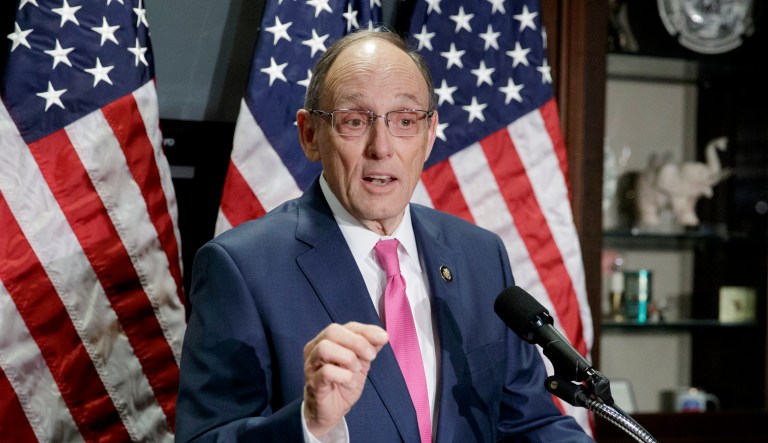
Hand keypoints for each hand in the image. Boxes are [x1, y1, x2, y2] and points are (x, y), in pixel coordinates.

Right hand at [303, 322, 387, 437]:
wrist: (332, 410)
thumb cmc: (344, 382)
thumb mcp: (361, 363)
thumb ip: (369, 347)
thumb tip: (382, 335)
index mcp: (329, 339)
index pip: (348, 326)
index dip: (366, 330)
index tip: (383, 338)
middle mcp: (316, 348)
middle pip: (333, 331)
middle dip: (357, 342)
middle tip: (371, 356)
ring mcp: (312, 365)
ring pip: (325, 348)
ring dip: (348, 358)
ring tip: (356, 370)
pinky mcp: (313, 383)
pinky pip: (326, 372)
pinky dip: (344, 376)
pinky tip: (350, 382)